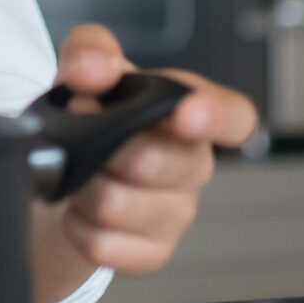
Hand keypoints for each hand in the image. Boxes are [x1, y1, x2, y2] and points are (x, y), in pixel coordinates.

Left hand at [53, 23, 257, 275]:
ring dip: (84, 188)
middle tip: (81, 138)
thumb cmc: (94, 113)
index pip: (234, 117)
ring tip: (77, 173)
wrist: (68, 170)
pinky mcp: (151, 251)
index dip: (216, 117)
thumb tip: (92, 68)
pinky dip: (78, 226)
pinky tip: (78, 210)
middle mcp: (192, 163)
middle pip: (162, 164)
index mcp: (190, 109)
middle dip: (109, 150)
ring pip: (123, 206)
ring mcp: (176, 211)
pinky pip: (106, 245)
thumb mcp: (87, 68)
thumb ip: (90, 51)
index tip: (186, 115)